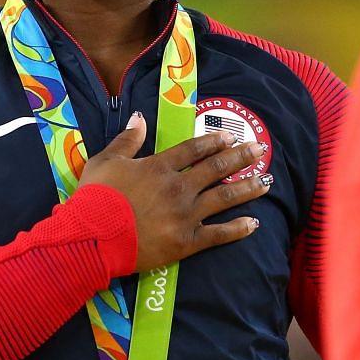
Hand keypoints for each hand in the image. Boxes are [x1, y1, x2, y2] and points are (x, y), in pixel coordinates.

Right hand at [77, 114, 270, 269]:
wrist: (93, 237)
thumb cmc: (95, 198)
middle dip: (241, 157)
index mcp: (159, 166)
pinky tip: (254, 223)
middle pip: (216, 168)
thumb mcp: (105, 161)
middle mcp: (179, 187)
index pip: (193, 149)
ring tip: (266, 181)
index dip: (213, 141)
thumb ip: (126, 140)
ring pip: (224, 197)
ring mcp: (186, 215)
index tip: (230, 136)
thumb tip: (139, 117)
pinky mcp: (187, 242)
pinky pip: (218, 234)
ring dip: (248, 188)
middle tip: (260, 149)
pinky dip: (238, 229)